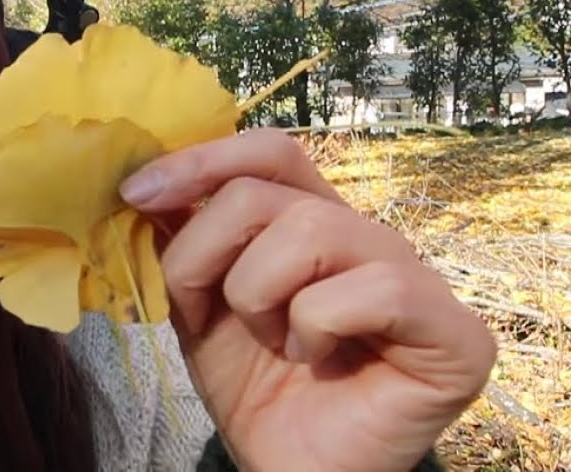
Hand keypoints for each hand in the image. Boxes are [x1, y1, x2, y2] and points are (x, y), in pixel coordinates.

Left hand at [120, 129, 496, 471]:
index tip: (136, 192)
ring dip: (258, 294)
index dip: (201, 161)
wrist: (287, 468)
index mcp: (312, 220)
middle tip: (201, 308)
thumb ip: (182, 239)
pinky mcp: (454, 332)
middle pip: (267, 191)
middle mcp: (365, 236)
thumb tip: (149, 179)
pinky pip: (373, 290)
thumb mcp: (196, 303)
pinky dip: (318, 327)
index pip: (268, 151)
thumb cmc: (252, 387)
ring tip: (270, 341)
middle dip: (206, 250)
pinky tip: (316, 362)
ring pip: (310, 230)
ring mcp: (414, 278)